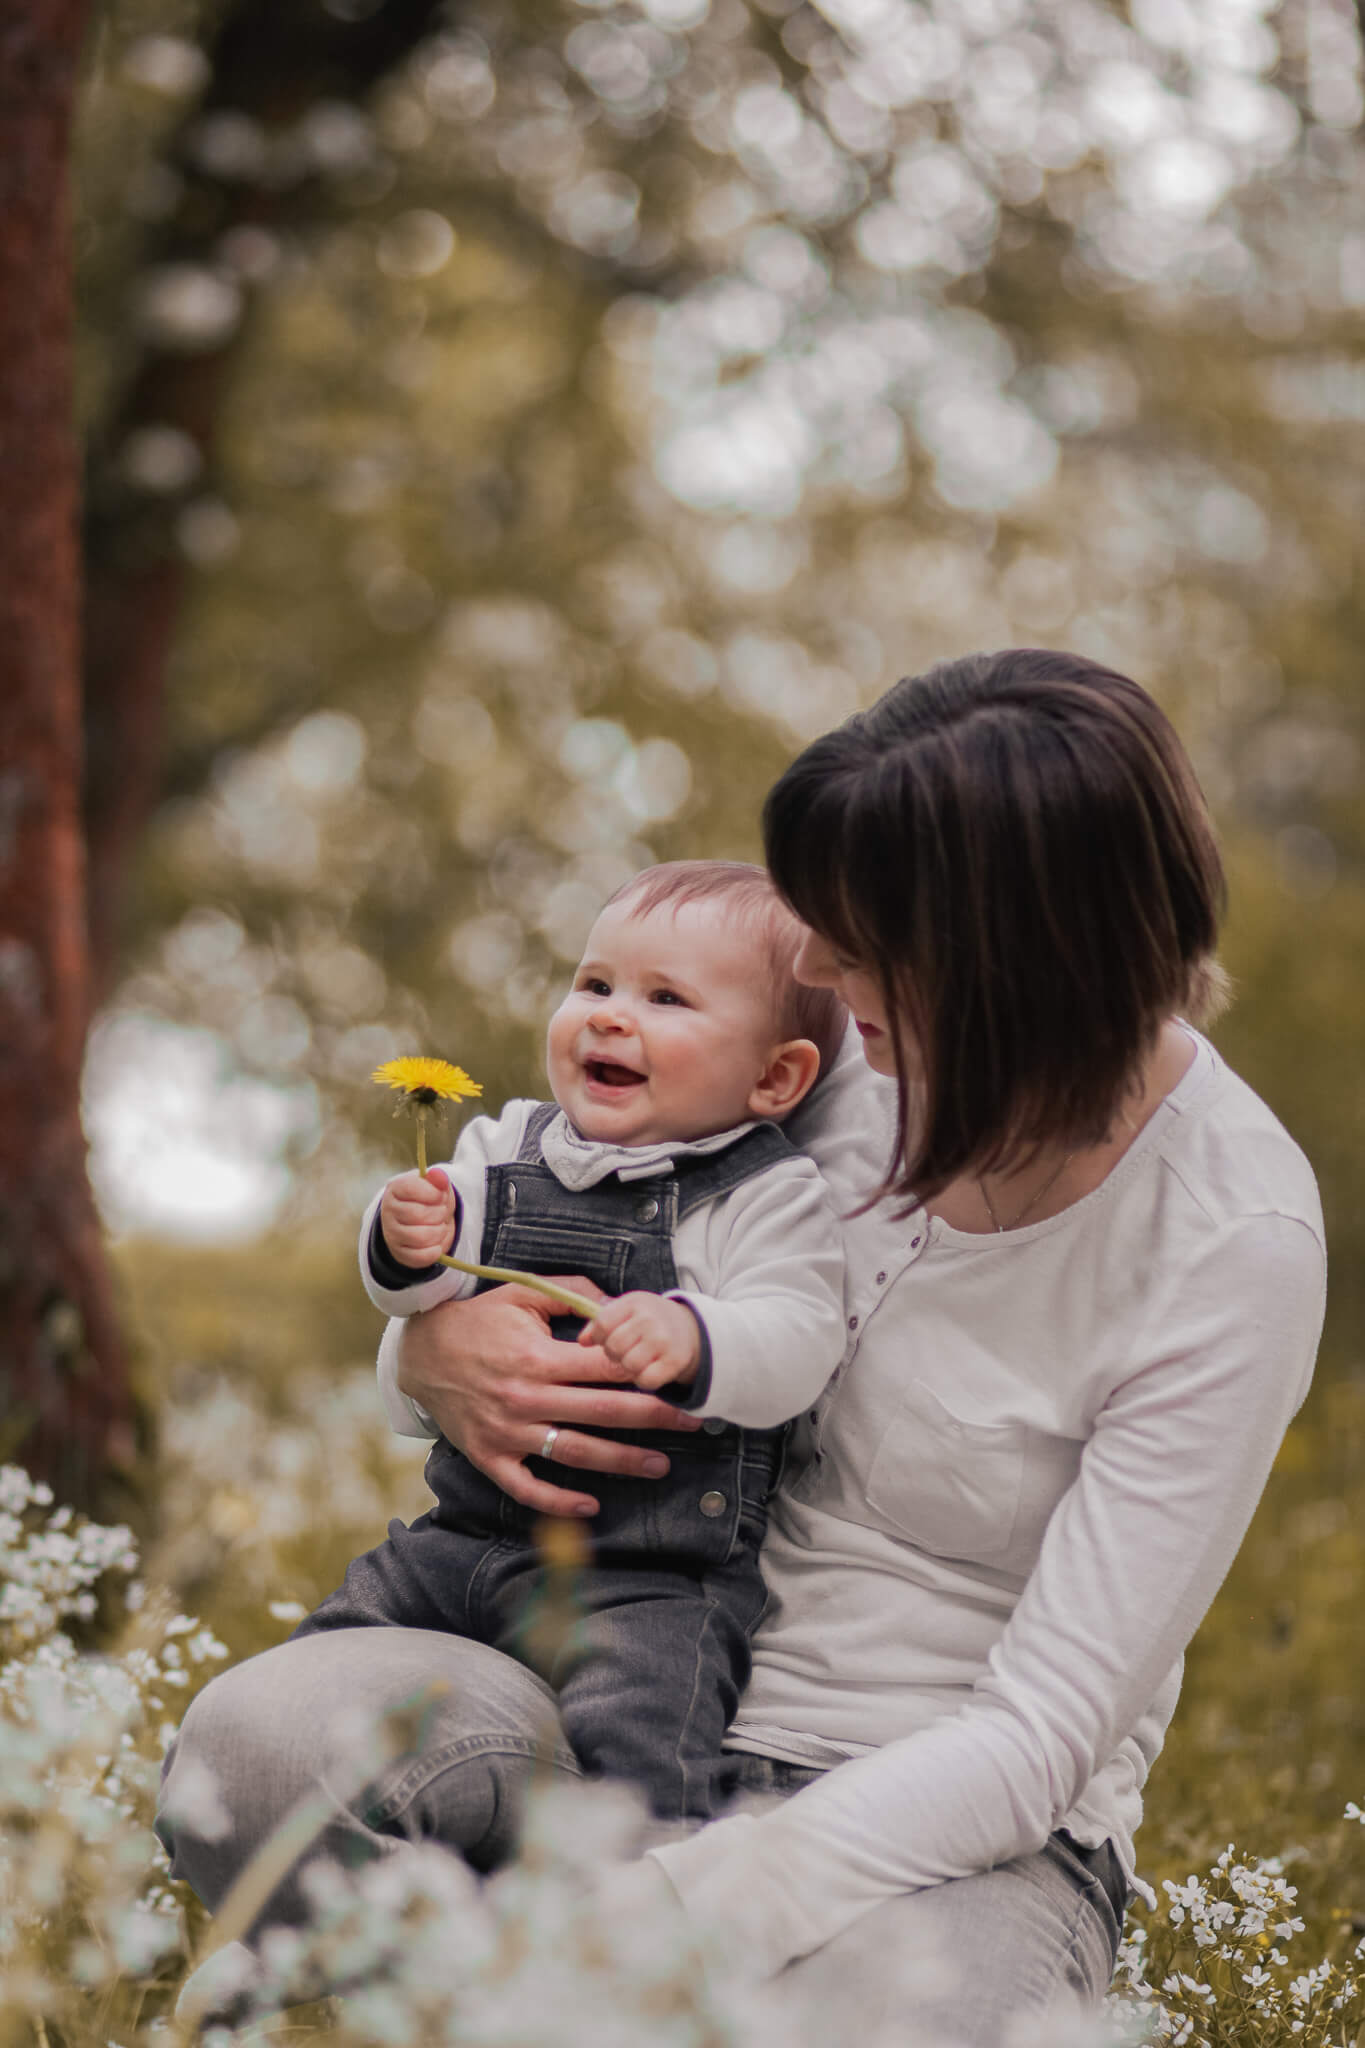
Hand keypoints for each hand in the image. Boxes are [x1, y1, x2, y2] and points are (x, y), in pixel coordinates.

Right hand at [380, 1167, 455, 1268]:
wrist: (423, 1221)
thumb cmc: (429, 1199)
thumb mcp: (435, 1185)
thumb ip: (438, 1179)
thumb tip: (438, 1175)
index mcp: (395, 1188)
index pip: (411, 1188)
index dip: (433, 1193)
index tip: (442, 1195)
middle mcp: (388, 1211)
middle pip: (418, 1214)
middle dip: (439, 1214)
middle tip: (443, 1212)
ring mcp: (391, 1233)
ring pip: (420, 1237)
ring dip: (439, 1232)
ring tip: (441, 1227)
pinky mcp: (399, 1253)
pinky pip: (419, 1256)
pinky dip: (434, 1251)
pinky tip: (437, 1243)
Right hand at [394, 1282, 703, 1516]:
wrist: (420, 1354)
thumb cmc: (478, 1321)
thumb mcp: (522, 1295)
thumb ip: (572, 1294)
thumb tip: (619, 1304)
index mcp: (538, 1358)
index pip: (606, 1368)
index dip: (646, 1373)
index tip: (680, 1380)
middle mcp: (525, 1398)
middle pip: (602, 1413)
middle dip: (653, 1418)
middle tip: (692, 1424)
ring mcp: (507, 1432)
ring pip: (574, 1453)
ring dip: (621, 1462)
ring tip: (660, 1466)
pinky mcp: (489, 1457)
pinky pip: (528, 1487)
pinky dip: (559, 1500)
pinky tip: (592, 1505)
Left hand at [580, 1293, 699, 1389]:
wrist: (690, 1329)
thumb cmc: (649, 1320)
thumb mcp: (626, 1311)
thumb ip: (600, 1323)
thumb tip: (583, 1340)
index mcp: (634, 1302)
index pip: (602, 1323)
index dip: (599, 1336)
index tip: (607, 1338)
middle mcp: (650, 1319)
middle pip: (614, 1347)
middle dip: (614, 1353)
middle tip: (626, 1351)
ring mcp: (663, 1340)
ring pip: (628, 1365)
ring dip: (629, 1367)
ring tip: (638, 1359)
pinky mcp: (675, 1361)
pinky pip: (646, 1380)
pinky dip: (644, 1380)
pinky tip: (650, 1369)